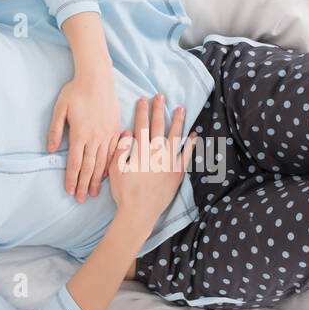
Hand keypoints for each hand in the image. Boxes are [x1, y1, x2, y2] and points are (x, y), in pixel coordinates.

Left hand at [47, 70, 121, 202]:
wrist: (97, 77)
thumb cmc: (76, 91)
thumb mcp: (60, 109)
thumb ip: (55, 130)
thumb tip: (52, 150)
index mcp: (80, 133)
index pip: (75, 162)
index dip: (72, 179)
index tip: (69, 191)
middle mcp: (96, 136)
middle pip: (89, 167)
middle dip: (84, 185)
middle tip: (81, 200)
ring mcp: (108, 134)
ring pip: (102, 162)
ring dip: (97, 179)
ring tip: (93, 193)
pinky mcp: (116, 129)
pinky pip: (114, 152)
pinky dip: (109, 166)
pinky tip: (106, 175)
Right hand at [106, 94, 196, 223]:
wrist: (139, 213)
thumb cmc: (124, 193)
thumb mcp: (115, 170)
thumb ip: (120, 150)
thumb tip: (127, 132)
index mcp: (139, 152)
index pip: (141, 126)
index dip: (142, 111)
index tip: (143, 99)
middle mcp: (155, 154)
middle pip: (158, 127)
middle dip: (159, 110)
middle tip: (161, 96)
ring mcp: (168, 163)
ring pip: (175, 137)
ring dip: (178, 121)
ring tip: (181, 109)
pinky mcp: (177, 173)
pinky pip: (186, 156)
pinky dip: (191, 145)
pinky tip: (194, 135)